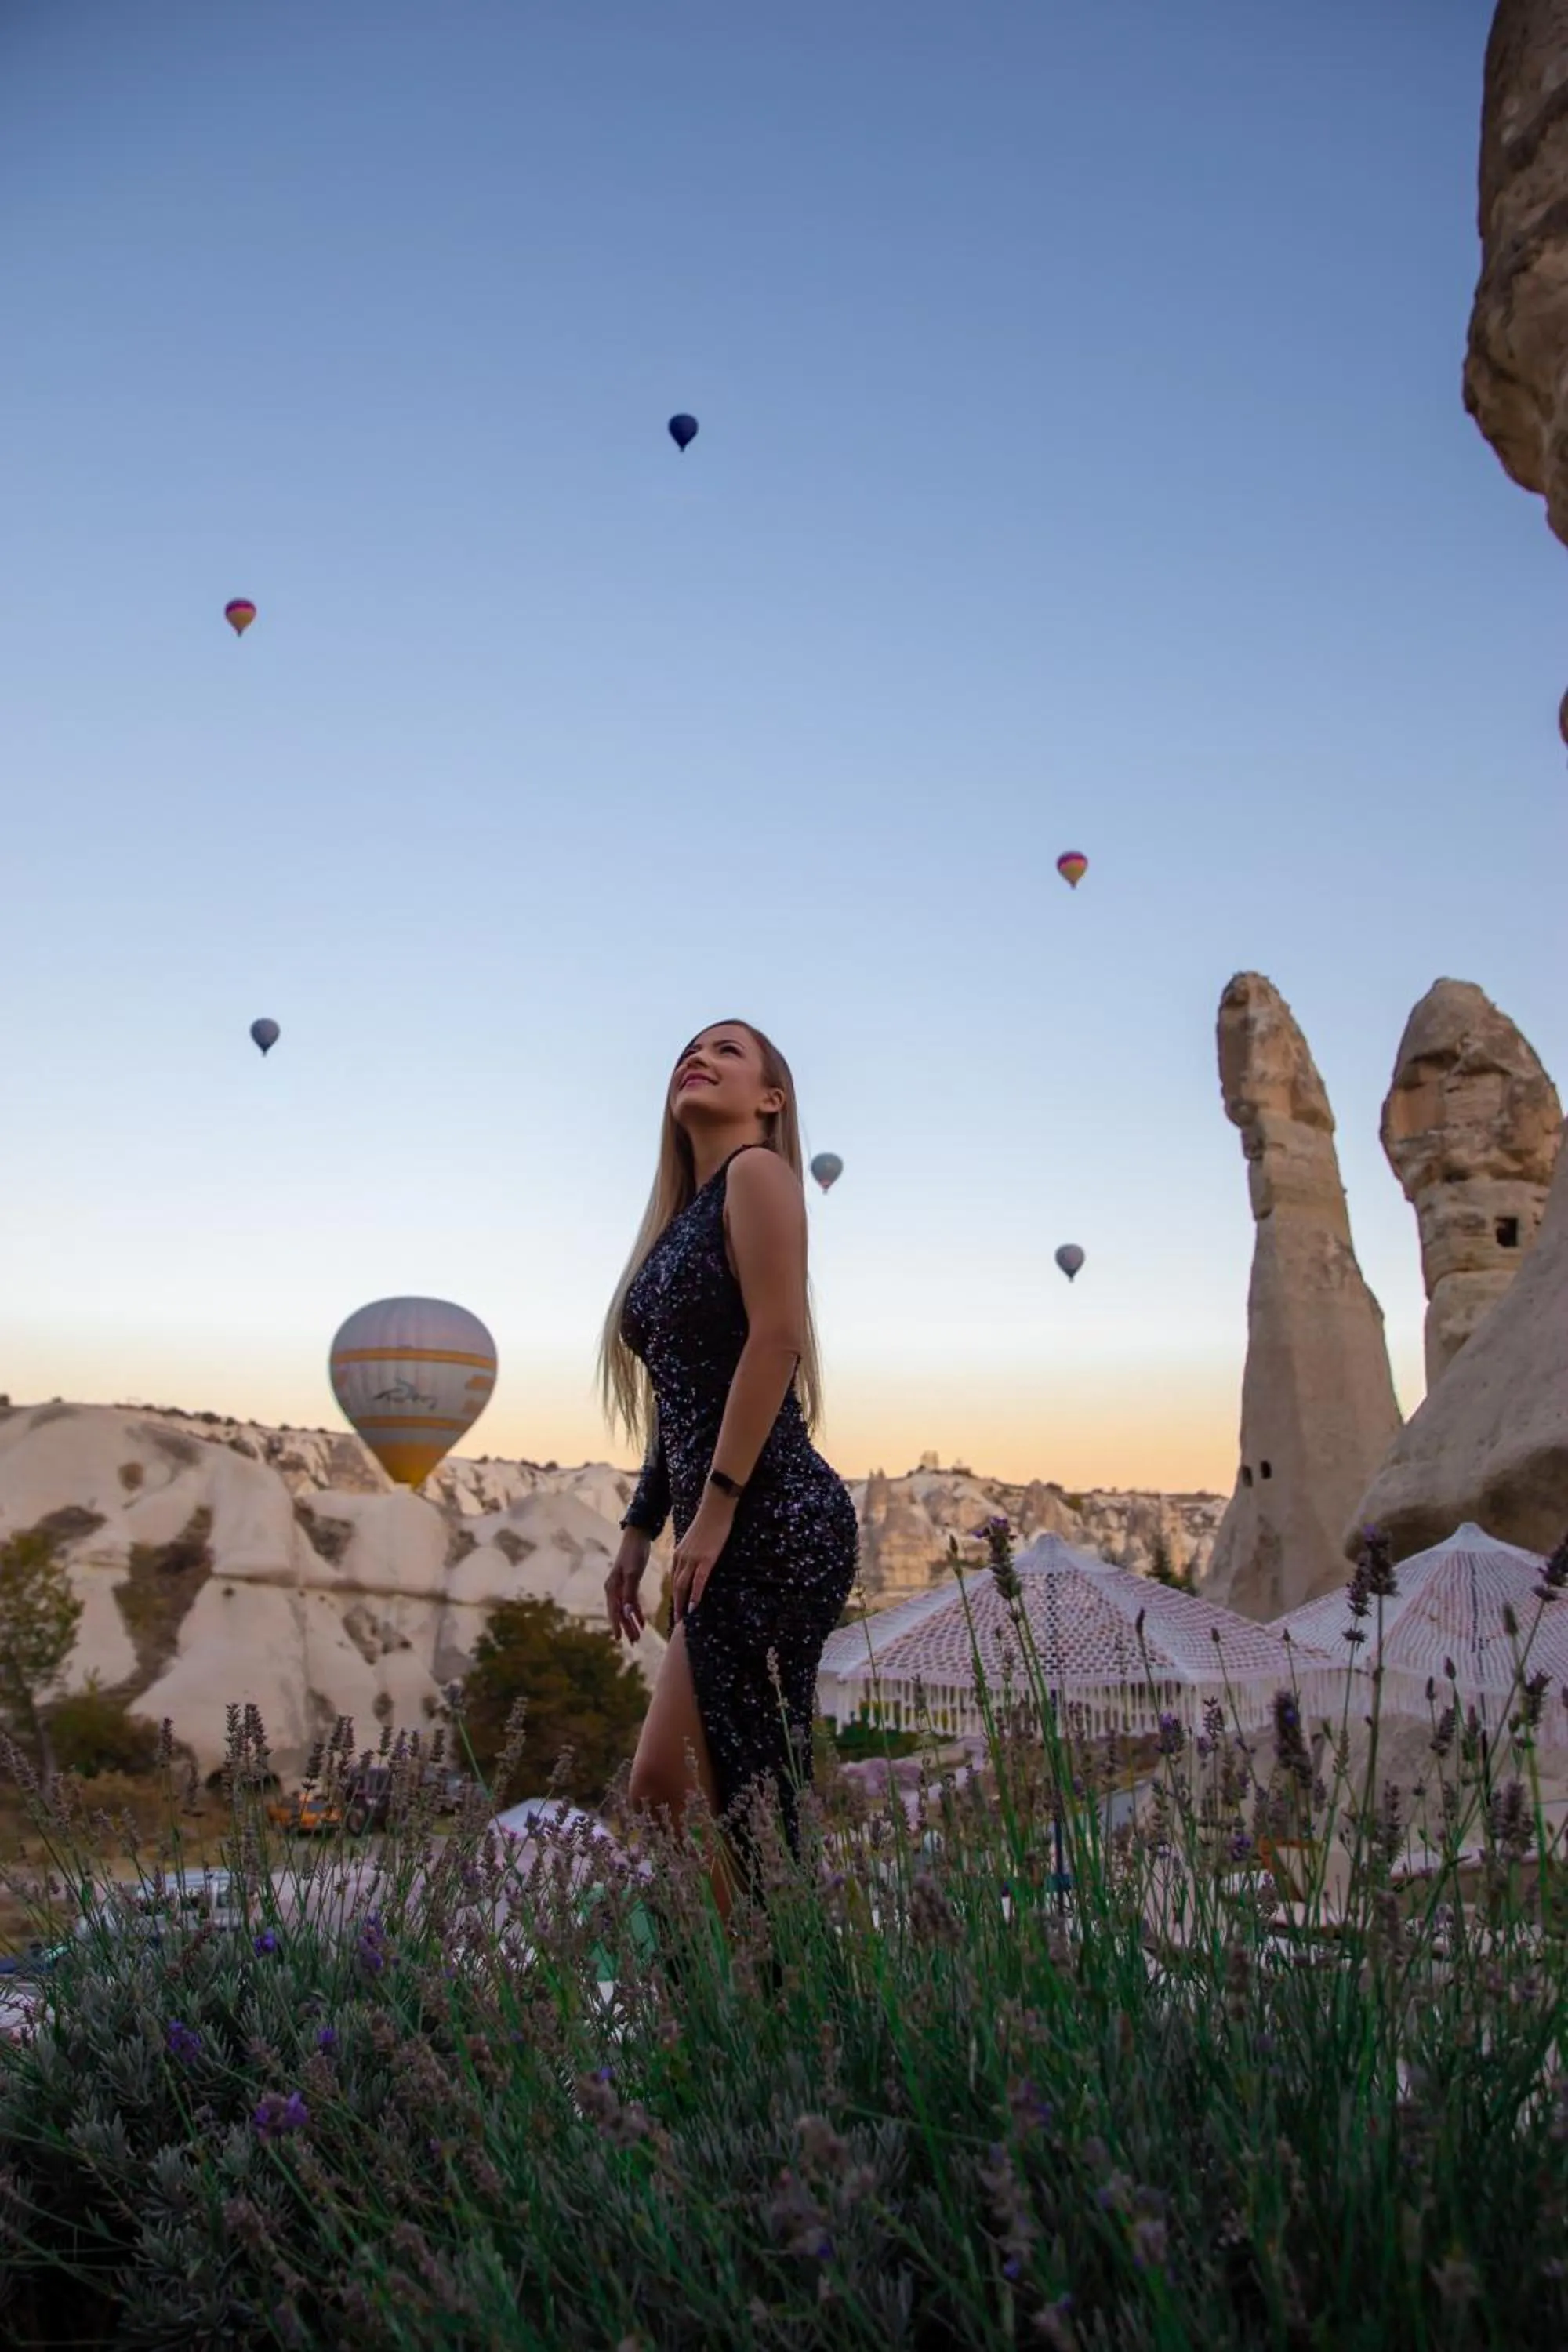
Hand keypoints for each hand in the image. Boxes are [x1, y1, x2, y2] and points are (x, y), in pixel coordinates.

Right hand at [605, 1530, 650, 1644]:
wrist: (638, 1536)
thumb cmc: (634, 1553)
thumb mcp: (633, 1573)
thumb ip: (629, 1593)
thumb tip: (627, 1612)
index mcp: (612, 1586)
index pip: (614, 1610)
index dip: (617, 1625)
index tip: (619, 1639)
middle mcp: (614, 1588)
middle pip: (619, 1612)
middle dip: (626, 1627)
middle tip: (634, 1642)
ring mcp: (621, 1586)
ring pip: (625, 1609)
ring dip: (631, 1622)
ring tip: (638, 1636)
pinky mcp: (630, 1583)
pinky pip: (631, 1602)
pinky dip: (636, 1612)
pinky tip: (642, 1622)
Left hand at [670, 1492, 735, 1622]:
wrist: (715, 1506)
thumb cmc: (709, 1521)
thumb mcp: (696, 1540)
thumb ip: (693, 1553)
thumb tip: (696, 1565)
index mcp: (679, 1554)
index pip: (674, 1579)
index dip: (675, 1596)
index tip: (677, 1608)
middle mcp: (682, 1558)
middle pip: (675, 1586)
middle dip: (675, 1605)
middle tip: (677, 1621)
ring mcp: (693, 1558)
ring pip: (683, 1586)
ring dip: (682, 1605)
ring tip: (683, 1619)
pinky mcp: (706, 1558)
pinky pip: (699, 1580)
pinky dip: (695, 1594)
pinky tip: (694, 1606)